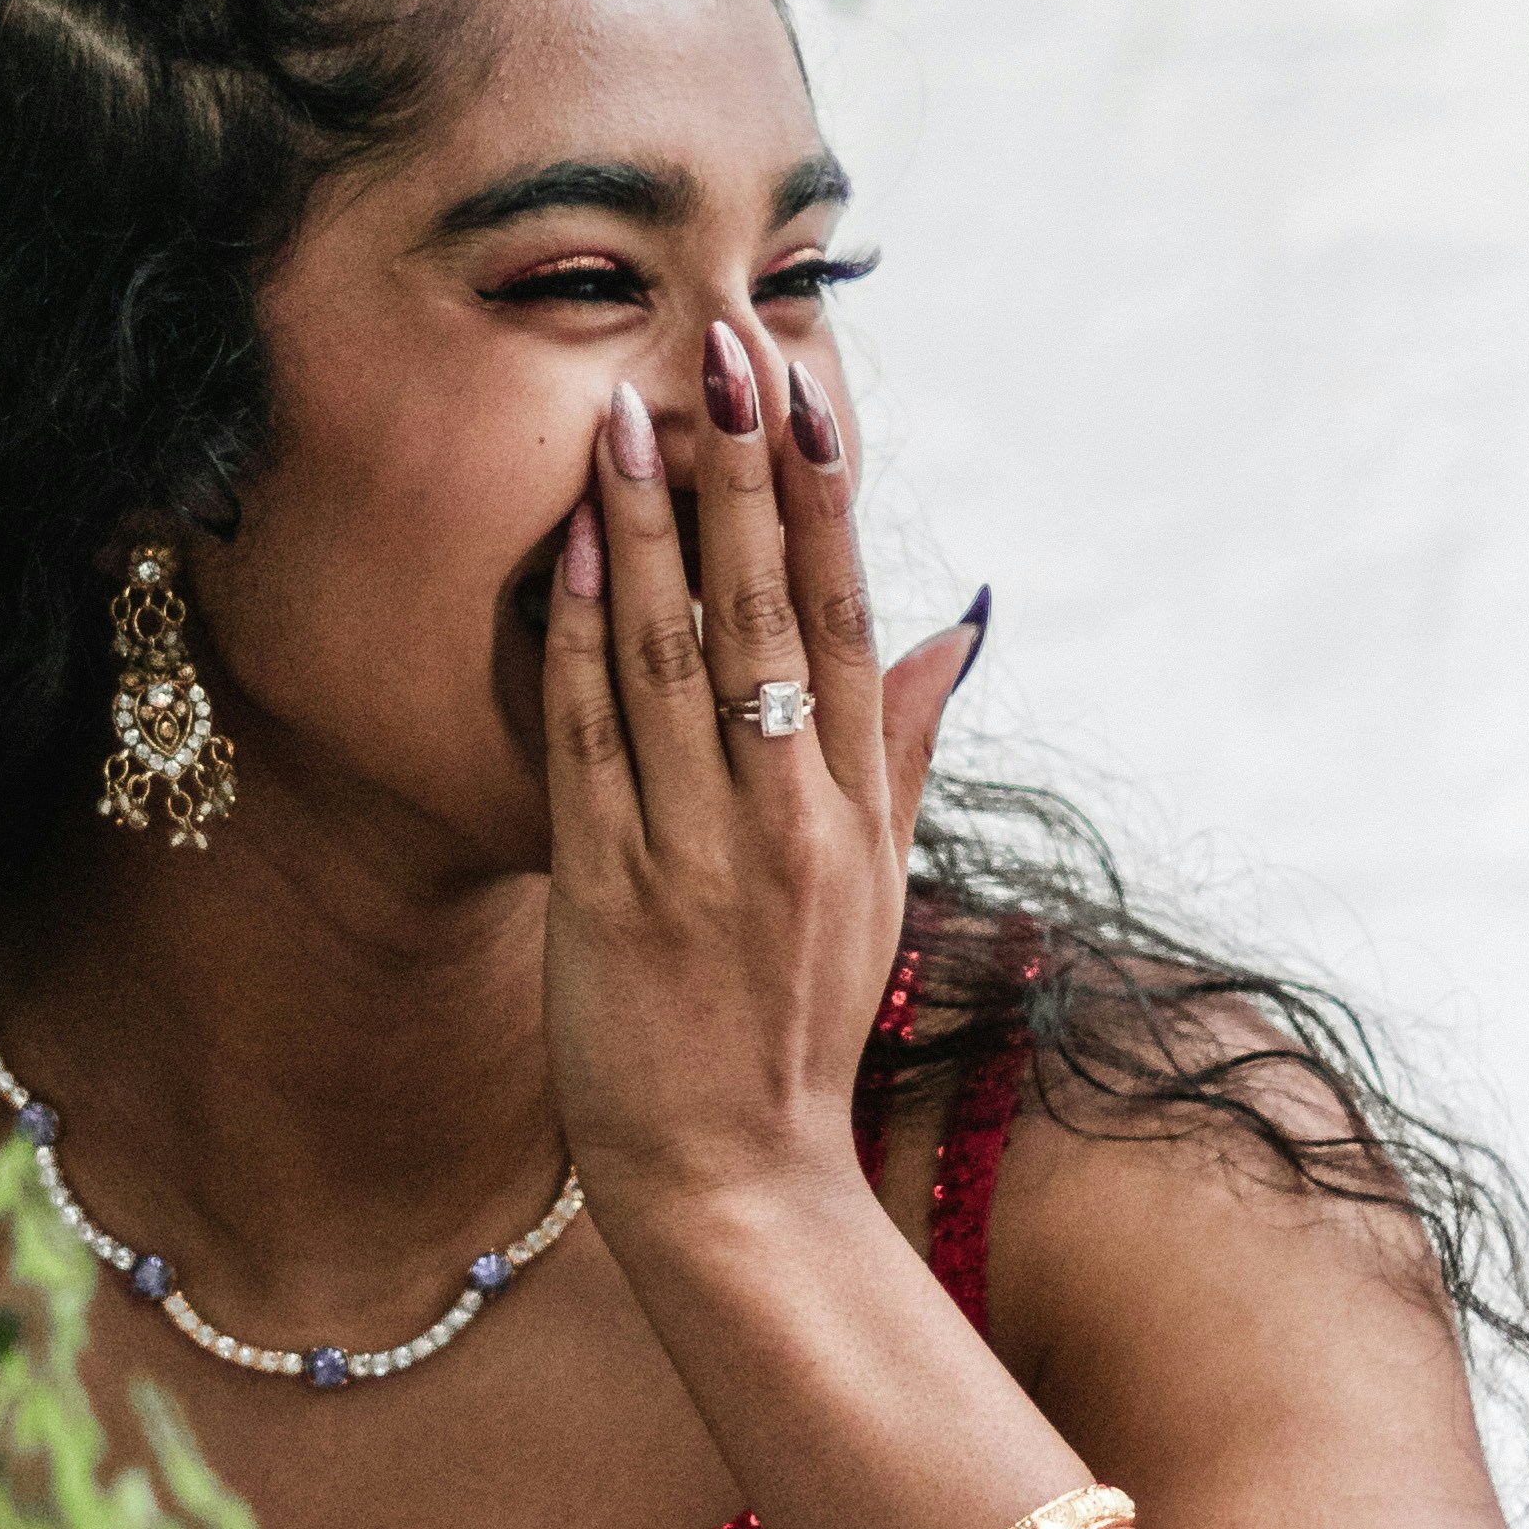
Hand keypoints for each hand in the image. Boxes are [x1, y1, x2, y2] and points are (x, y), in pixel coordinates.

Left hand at [539, 323, 979, 1241]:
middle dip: (749, 472)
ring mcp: (701, 852)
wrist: (739, 1184)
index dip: (824, 494)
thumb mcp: (881, 882)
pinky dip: (584, 637)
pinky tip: (570, 549)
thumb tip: (958, 617)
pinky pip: (596, 739)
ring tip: (636, 412)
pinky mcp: (612, 892)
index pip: (846, 614)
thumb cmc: (798, 1026)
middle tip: (732, 345)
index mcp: (854, 804)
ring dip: (655, 529)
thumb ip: (904, 743)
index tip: (807, 384)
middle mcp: (789, 816)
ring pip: (678, 658)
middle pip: (770, 613)